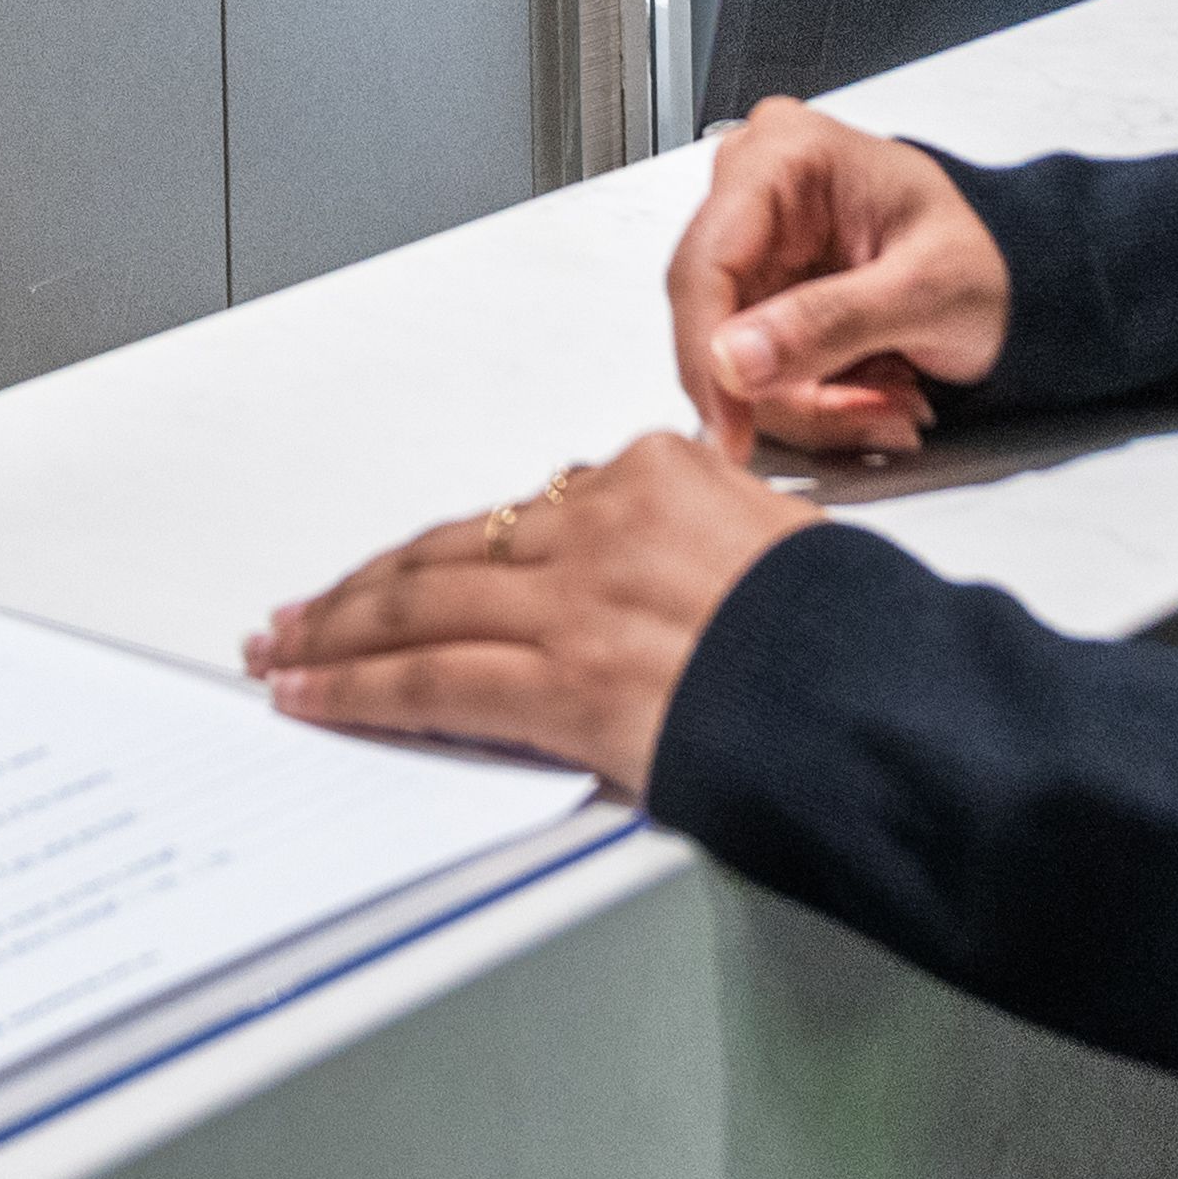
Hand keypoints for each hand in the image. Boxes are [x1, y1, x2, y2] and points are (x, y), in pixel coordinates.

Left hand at [250, 437, 813, 798]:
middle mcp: (605, 522)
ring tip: (282, 651)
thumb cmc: (856, 642)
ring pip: (419, 607)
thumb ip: (689, 544)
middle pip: (450, 552)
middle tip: (302, 610)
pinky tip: (311, 695)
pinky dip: (356, 689)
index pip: (522, 513)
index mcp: (659, 473)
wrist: (895, 704)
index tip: (406, 573)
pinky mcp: (567, 682)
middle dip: (364, 587)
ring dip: (335, 634)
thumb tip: (641, 574)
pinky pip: (431, 681)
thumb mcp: (774, 546)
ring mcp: (579, 602)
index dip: (446, 553)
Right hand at [664, 100, 1009, 462]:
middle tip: (865, 413)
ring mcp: (759, 243)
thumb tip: (729, 360)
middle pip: (714, 317)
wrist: (1022, 277)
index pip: (708, 260)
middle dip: (784, 387)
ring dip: (811, 399)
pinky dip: (816, 396)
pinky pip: (759, 367)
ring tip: (892, 398)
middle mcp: (757, 189)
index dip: (707, 353)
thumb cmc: (993, 257)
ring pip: (732, 355)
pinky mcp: (767, 290)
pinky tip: (875, 388)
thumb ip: (826, 323)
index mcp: (788, 155)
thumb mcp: (925, 292)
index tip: (733, 427)